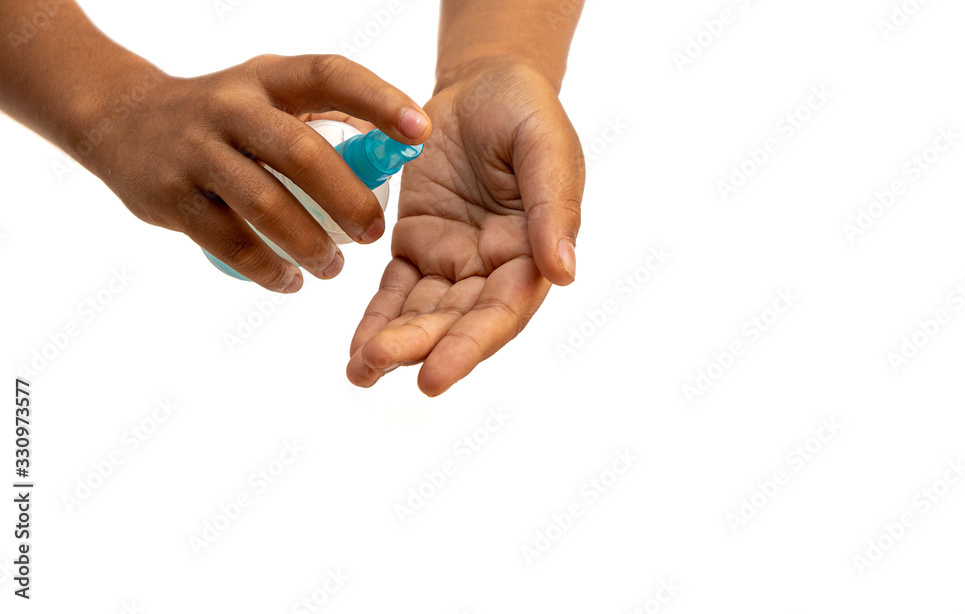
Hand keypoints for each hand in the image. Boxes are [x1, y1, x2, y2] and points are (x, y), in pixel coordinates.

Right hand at [88, 54, 430, 291]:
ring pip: (264, 204)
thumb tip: (395, 152)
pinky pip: (226, 240)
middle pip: (300, 152)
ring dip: (309, 244)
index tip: (421, 132)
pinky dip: (265, 268)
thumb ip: (323, 117)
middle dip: (347, 198)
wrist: (119, 118)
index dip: (378, 100)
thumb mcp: (267, 93)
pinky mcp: (169, 195)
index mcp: (267, 78)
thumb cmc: (223, 114)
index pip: (330, 75)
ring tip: (334, 269)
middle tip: (374, 233)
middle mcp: (230, 107)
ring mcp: (196, 151)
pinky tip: (289, 281)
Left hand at [346, 57, 584, 395]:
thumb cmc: (526, 110)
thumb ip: (554, 207)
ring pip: (422, 312)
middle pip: (456, 320)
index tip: (434, 376)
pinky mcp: (417, 245)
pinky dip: (377, 316)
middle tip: (375, 364)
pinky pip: (395, 288)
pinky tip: (356, 347)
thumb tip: (564, 273)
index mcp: (533, 252)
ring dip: (393, 343)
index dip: (470, 346)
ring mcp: (454, 260)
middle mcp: (495, 268)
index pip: (503, 310)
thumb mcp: (547, 145)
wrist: (484, 84)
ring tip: (359, 371)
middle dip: (418, 346)